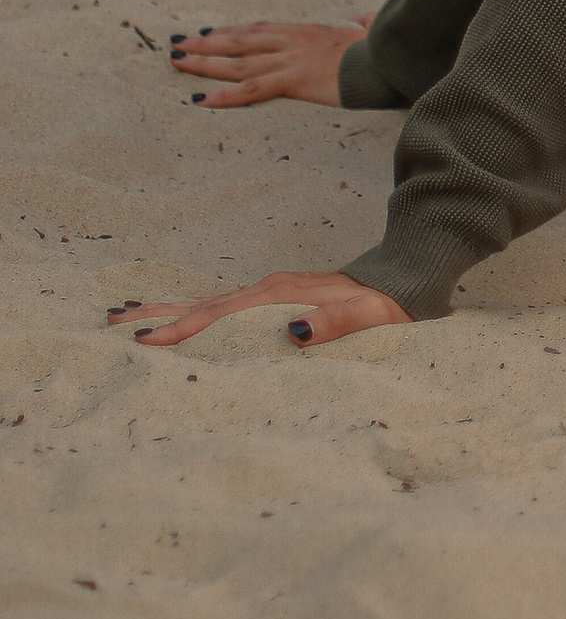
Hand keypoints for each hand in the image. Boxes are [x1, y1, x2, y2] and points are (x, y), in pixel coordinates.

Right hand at [110, 273, 410, 349]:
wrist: (401, 278)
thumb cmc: (385, 304)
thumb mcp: (366, 315)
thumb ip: (333, 323)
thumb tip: (291, 330)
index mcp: (279, 294)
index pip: (220, 315)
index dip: (184, 328)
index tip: (147, 340)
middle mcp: (266, 290)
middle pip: (202, 304)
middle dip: (159, 314)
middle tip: (112, 323)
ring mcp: (267, 293)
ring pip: (208, 305)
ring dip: (169, 311)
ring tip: (128, 317)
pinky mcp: (272, 299)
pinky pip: (222, 308)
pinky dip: (194, 314)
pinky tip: (181, 320)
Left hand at [172, 17, 368, 106]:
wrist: (394, 58)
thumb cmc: (386, 49)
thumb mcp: (372, 30)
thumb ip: (362, 21)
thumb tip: (361, 16)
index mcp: (308, 31)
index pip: (260, 30)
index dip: (232, 32)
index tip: (209, 33)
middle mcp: (293, 41)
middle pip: (239, 41)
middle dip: (206, 43)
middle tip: (178, 44)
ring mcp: (291, 59)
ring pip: (236, 62)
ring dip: (203, 62)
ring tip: (176, 62)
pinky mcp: (294, 79)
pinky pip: (252, 89)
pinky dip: (223, 94)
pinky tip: (200, 98)